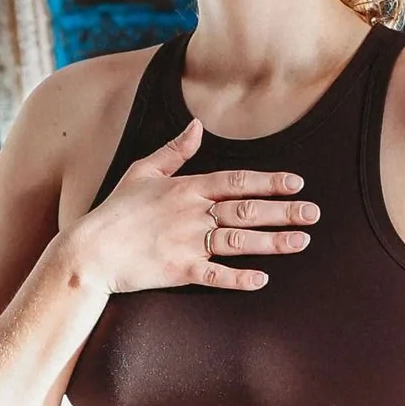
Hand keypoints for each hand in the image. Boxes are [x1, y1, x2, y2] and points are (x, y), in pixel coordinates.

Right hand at [69, 121, 317, 299]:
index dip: (269, 182)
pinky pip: (216, 276)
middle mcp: (192, 213)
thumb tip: (197, 126)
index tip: (296, 183)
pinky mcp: (179, 271)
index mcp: (186, 188)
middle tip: (314, 213)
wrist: (90, 251)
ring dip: (274, 242)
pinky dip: (239, 278)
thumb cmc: (116, 211)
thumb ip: (174, 151)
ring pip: (239, 240)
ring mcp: (187, 243)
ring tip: (303, 241)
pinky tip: (263, 279)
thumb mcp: (143, 171)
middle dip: (285, 211)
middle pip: (247, 210)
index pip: (237, 181)